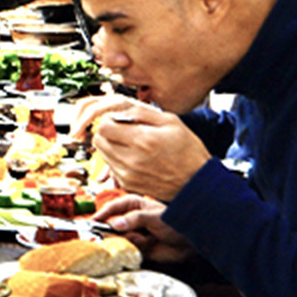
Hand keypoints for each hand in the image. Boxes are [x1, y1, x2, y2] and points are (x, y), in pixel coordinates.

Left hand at [80, 100, 209, 202]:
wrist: (197, 182)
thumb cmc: (188, 151)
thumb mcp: (170, 121)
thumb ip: (141, 113)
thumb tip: (118, 111)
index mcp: (142, 140)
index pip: (104, 127)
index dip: (109, 120)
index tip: (118, 120)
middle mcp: (131, 160)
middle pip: (99, 141)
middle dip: (107, 132)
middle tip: (122, 130)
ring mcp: (127, 175)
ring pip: (102, 154)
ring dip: (111, 146)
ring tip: (130, 144)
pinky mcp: (127, 185)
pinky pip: (110, 167)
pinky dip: (116, 160)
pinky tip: (134, 157)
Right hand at [93, 192, 190, 260]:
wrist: (189, 242)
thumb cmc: (175, 223)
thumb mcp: (154, 217)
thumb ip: (134, 219)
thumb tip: (114, 223)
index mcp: (134, 205)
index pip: (113, 207)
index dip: (102, 214)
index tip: (93, 221)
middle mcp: (131, 219)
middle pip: (112, 224)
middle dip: (114, 231)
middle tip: (120, 234)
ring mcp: (134, 233)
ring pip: (119, 238)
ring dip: (130, 241)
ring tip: (147, 239)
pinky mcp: (137, 247)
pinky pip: (127, 249)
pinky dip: (134, 249)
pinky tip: (147, 245)